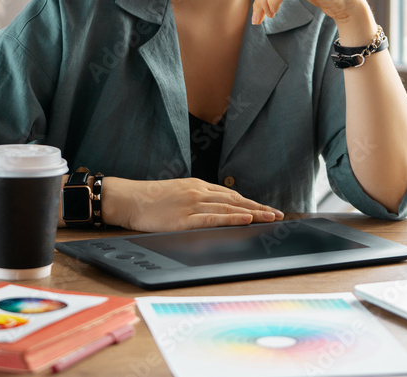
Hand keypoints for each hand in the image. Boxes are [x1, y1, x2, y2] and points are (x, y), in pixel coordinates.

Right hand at [102, 177, 283, 231]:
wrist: (129, 198)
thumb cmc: (150, 198)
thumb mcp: (178, 191)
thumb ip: (196, 198)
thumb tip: (213, 208)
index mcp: (198, 186)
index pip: (231, 195)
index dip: (251, 203)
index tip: (266, 209)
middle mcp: (199, 192)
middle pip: (236, 200)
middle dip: (259, 208)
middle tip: (278, 215)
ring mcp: (193, 204)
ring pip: (229, 208)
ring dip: (253, 213)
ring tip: (270, 218)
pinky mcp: (185, 218)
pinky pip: (213, 218)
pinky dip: (232, 218)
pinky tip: (246, 219)